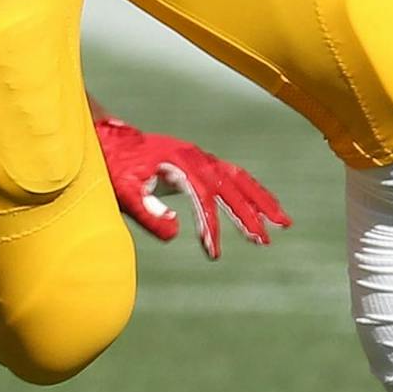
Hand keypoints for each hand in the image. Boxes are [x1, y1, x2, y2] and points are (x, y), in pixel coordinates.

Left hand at [96, 113, 290, 259]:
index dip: (210, 226)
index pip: (202, 199)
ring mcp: (199, 157)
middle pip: (230, 187)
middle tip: (264, 241)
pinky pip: (232, 175)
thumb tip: (175, 232)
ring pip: (239, 179)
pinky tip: (262, 207)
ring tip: (284, 223)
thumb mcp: (123, 191)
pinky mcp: (199, 161)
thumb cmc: (114, 166)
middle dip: (249, 215)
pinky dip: (250, 191)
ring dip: (261, 201)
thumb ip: (147, 211)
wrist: (108, 139)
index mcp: (179, 162)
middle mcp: (194, 157)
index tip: (214, 252)